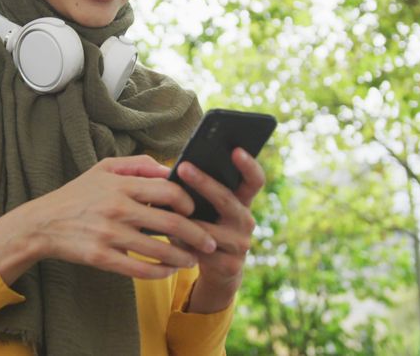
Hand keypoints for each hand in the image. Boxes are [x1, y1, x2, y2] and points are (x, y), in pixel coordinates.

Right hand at [0, 155, 217, 283]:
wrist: (42, 223)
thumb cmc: (78, 194)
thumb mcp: (104, 168)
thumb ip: (138, 165)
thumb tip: (170, 169)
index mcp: (121, 185)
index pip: (169, 190)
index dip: (189, 202)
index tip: (196, 209)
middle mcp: (117, 209)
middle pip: (171, 224)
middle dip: (198, 235)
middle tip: (210, 241)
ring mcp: (109, 235)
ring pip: (159, 251)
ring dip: (183, 258)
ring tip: (194, 260)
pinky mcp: (101, 258)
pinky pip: (139, 270)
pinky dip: (159, 272)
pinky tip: (168, 270)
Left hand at [175, 147, 264, 312]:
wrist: (218, 270)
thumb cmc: (204, 226)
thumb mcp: (206, 208)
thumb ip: (199, 191)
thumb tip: (176, 170)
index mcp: (243, 201)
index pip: (254, 180)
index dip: (248, 165)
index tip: (236, 149)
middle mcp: (246, 220)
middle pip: (227, 200)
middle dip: (204, 183)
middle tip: (183, 167)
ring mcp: (242, 244)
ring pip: (210, 230)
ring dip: (186, 220)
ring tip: (164, 206)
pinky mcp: (232, 265)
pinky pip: (202, 251)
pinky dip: (183, 243)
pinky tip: (167, 236)